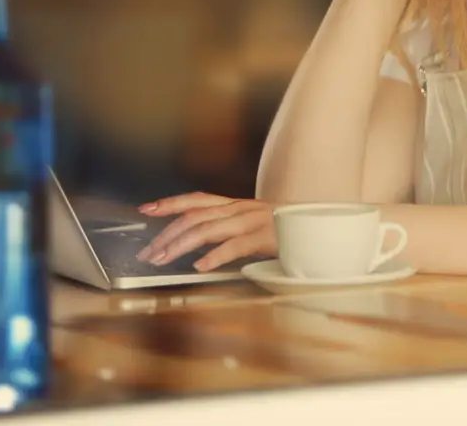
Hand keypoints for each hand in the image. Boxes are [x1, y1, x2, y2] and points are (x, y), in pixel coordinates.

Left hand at [135, 192, 275, 271]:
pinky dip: (214, 256)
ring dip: (180, 245)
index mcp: (236, 205)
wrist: (320, 228)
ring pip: (207, 229)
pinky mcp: (265, 238)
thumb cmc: (284, 230)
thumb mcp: (252, 224)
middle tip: (148, 253)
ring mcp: (252, 221)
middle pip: (194, 217)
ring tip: (164, 259)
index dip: (169, 203)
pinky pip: (235, 246)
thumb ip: (228, 228)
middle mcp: (240, 209)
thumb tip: (195, 241)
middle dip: (167, 234)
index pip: (196, 200)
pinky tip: (200, 267)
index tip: (146, 210)